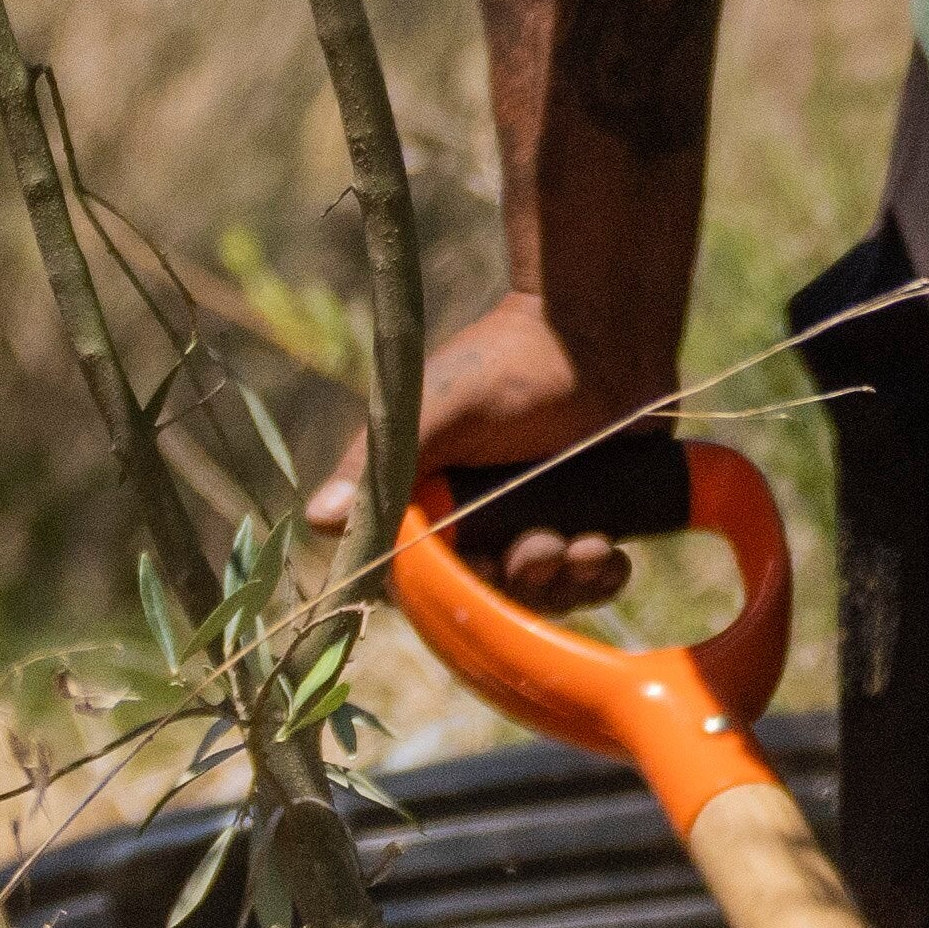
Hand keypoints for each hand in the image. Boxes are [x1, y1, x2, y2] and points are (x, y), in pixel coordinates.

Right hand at [296, 287, 666, 613]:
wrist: (599, 335)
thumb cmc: (507, 363)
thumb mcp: (435, 410)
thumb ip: (379, 467)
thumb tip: (317, 521)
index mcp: (428, 497)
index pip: (423, 573)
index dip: (451, 588)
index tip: (483, 565)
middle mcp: (477, 516)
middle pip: (489, 593)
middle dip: (521, 583)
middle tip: (545, 545)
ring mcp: (534, 520)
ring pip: (542, 592)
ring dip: (566, 583)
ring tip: (589, 542)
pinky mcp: (585, 518)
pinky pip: (590, 580)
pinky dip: (599, 579)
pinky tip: (611, 555)